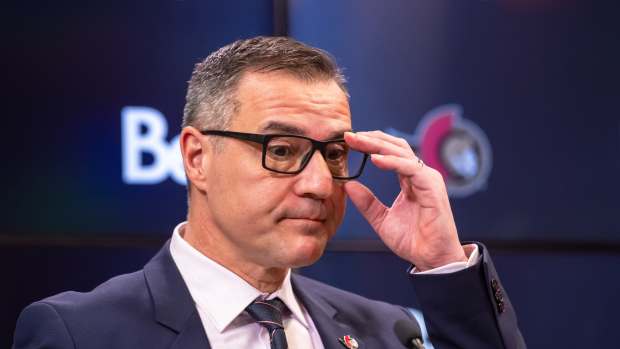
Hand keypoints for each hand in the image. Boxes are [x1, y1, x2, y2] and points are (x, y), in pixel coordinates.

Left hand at [343, 131, 466, 270]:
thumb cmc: (413, 241)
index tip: (348, 141)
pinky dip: (393, 162)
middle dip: (371, 139)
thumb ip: (367, 202)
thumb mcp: (381, 220)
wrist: (432, 260)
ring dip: (378, 145)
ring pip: (402, 153)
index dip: (370, 144)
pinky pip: (411, 168)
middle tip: (349, 135)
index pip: (389, 153)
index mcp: (410, 180)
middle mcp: (420, 176)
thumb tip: (348, 185)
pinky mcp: (432, 188)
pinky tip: (375, 159)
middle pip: (395, 147)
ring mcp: (428, 180)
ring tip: (358, 141)